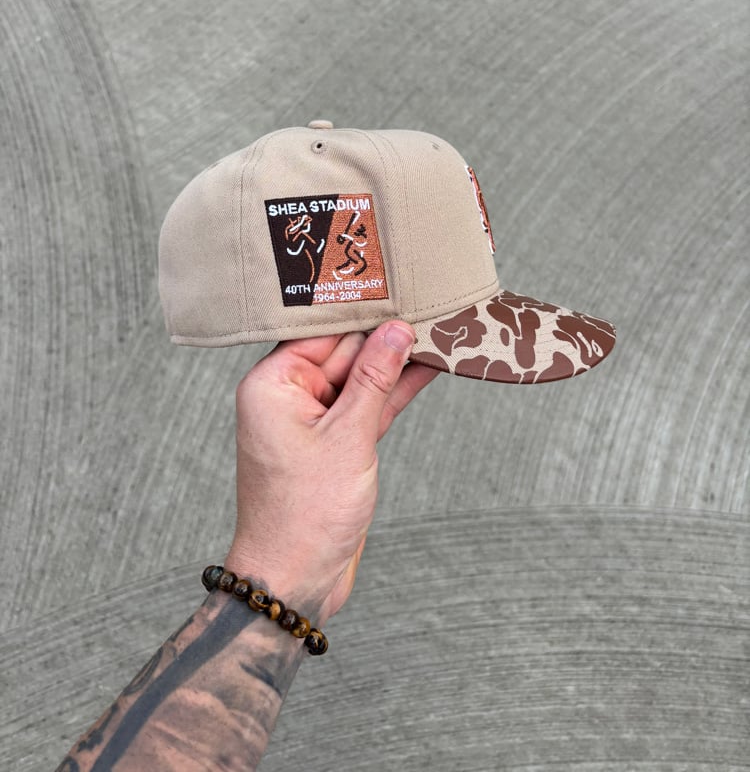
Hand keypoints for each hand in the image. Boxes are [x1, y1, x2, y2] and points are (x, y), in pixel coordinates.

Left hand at [224, 321, 438, 624]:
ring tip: (440, 327)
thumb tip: (397, 331)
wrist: (296, 580)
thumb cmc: (305, 515)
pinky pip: (369, 406)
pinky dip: (395, 391)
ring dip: (398, 361)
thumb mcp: (347, 439)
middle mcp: (289, 396)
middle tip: (429, 299)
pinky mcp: (337, 444)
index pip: (323, 332)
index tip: (397, 280)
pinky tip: (429, 366)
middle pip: (345, 350)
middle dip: (386, 332)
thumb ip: (374, 380)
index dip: (363, 309)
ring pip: (362, 378)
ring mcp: (315, 420)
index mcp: (273, 384)